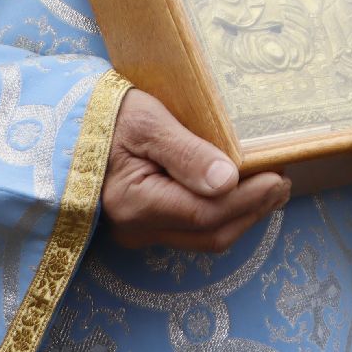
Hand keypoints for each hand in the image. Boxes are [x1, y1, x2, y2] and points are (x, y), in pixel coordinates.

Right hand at [101, 89, 290, 251]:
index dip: (249, 199)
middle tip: (284, 182)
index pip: (207, 213)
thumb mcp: (147, 122)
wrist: (67, 124)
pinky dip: (222, 213)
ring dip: (242, 214)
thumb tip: (227, 181)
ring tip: (272, 188)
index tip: (280, 176)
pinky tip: (240, 192)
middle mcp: (137, 228)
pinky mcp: (143, 224)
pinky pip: (191, 229)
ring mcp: (139, 230)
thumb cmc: (105, 114)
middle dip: (253, 210)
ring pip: (203, 237)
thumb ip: (186, 152)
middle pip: (210, 234)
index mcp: (135, 203)